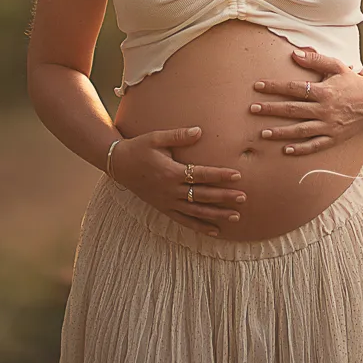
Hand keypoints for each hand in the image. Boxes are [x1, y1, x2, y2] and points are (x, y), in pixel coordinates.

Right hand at [109, 126, 244, 235]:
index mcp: (171, 172)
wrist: (118, 164)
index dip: (220, 176)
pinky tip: (214, 231)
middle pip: (203, 195)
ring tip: (235, 217)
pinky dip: (199, 226)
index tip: (237, 176)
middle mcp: (171, 190)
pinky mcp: (163, 208)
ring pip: (196, 212)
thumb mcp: (156, 138)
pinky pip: (183, 220)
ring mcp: (167, 202)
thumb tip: (199, 131)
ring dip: (216, 215)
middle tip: (243, 198)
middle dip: (224, 197)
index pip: (201, 175)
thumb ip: (178, 136)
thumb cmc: (139, 147)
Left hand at [247, 47, 362, 155]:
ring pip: (300, 130)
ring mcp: (329, 126)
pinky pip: (315, 145)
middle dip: (271, 109)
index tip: (258, 86)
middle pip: (292, 110)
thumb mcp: (336, 66)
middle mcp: (325, 109)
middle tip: (252, 109)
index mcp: (324, 91)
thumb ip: (315, 60)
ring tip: (263, 133)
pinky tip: (286, 149)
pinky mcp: (334, 138)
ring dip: (280, 132)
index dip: (274, 87)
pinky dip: (300, 149)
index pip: (293, 89)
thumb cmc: (353, 82)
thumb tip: (294, 54)